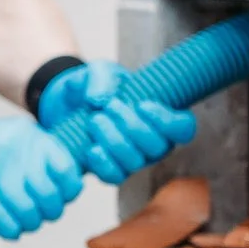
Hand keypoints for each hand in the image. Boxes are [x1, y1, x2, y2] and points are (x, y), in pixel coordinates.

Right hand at [0, 109, 85, 240]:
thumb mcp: (13, 142)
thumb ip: (39, 160)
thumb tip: (66, 191)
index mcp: (29, 135)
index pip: (67, 170)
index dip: (66, 193)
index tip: (55, 199)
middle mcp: (14, 148)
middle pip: (48, 195)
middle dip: (46, 213)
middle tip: (36, 215)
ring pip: (27, 210)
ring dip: (27, 224)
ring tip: (20, 223)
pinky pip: (2, 218)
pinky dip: (9, 229)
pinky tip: (6, 229)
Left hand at [36, 60, 197, 184]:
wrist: (65, 102)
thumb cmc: (93, 86)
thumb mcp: (98, 71)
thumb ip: (101, 77)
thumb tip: (99, 99)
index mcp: (160, 116)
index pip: (183, 128)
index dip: (168, 122)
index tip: (142, 105)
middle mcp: (151, 142)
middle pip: (158, 147)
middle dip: (133, 127)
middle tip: (109, 106)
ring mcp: (132, 158)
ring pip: (135, 162)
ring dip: (114, 141)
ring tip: (94, 120)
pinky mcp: (110, 169)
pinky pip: (114, 176)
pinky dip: (103, 163)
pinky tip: (91, 148)